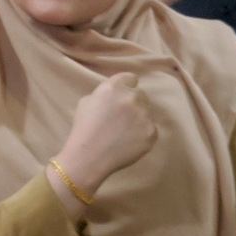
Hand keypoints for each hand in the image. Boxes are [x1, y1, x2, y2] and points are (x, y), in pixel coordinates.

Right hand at [55, 74, 156, 197]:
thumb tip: (116, 95)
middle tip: (121, 118)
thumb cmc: (83, 129)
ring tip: (123, 133)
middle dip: (133, 103)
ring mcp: (144, 115)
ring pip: (146, 112)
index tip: (121, 97)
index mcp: (114, 88)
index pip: (130, 78)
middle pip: (140, 95)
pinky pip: (149, 129)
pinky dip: (141, 135)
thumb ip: (104, 93)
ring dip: (138, 119)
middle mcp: (132, 97)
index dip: (125, 87)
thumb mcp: (86, 102)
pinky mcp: (151, 132)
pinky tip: (128, 142)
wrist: (88, 157)